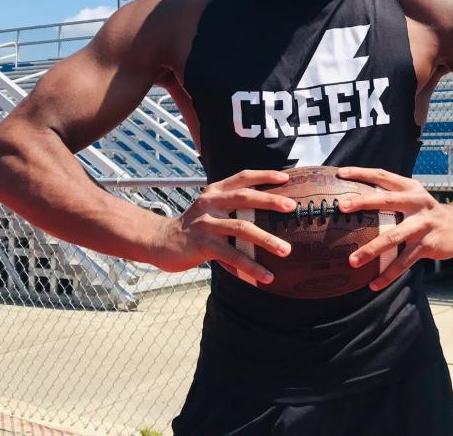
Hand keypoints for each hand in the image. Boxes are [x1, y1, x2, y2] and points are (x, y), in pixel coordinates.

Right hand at [149, 169, 295, 285]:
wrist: (159, 242)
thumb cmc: (194, 227)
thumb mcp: (210, 209)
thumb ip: (231, 207)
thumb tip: (267, 212)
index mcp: (214, 191)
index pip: (242, 177)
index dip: (264, 175)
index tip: (286, 179)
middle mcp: (210, 203)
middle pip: (245, 197)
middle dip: (271, 201)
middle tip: (292, 207)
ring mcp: (206, 223)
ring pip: (241, 228)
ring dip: (267, 240)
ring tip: (286, 250)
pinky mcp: (203, 244)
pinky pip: (231, 256)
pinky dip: (251, 266)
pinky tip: (265, 276)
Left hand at [337, 167, 452, 290]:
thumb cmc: (426, 212)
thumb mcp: (414, 197)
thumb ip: (391, 196)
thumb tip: (356, 200)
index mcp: (410, 188)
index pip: (383, 176)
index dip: (362, 173)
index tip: (341, 173)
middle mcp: (417, 203)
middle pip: (386, 201)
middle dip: (363, 202)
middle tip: (341, 206)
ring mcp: (423, 224)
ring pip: (393, 237)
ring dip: (372, 250)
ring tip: (352, 261)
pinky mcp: (428, 245)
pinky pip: (404, 262)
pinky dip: (388, 274)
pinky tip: (374, 284)